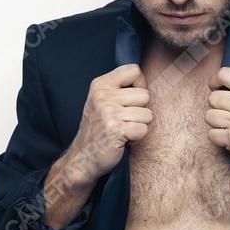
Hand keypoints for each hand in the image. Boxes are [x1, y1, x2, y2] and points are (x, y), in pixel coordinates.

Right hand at [65, 63, 151, 184]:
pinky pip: (143, 129)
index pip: (134, 70)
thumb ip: (120, 88)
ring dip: (139, 125)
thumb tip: (145, 80)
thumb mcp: (102, 101)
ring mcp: (108, 113)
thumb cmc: (98, 129)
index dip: (139, 85)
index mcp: (100, 85)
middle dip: (140, 110)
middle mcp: (103, 96)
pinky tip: (123, 139)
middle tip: (124, 120)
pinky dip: (137, 138)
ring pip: (147, 114)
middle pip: (145, 95)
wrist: (83, 158)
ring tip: (123, 130)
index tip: (130, 100)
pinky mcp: (116, 130)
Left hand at [205, 67, 229, 180]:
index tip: (216, 88)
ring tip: (229, 127)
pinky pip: (211, 133)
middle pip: (213, 97)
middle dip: (217, 107)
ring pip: (209, 115)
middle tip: (227, 114)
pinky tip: (229, 138)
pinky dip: (218, 138)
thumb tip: (222, 83)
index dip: (215, 81)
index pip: (225, 74)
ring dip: (216, 123)